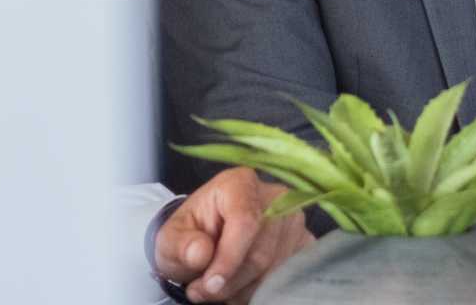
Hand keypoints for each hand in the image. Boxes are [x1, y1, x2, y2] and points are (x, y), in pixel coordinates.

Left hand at [151, 166, 316, 302]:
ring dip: (243, 288)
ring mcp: (295, 221)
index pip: (245, 221)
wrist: (208, 238)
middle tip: (202, 292)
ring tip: (218, 289)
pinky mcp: (305, 241)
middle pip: (261, 252)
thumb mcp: (171, 239)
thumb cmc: (190, 234)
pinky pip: (286, 275)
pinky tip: (240, 286)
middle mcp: (276, 197)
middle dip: (231, 280)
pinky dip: (260, 289)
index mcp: (240, 184)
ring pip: (274, 269)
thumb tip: (200, 253)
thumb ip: (180, 244)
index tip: (210, 283)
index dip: (229, 257)